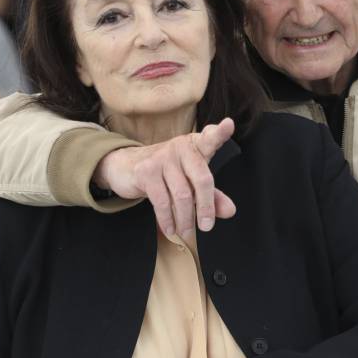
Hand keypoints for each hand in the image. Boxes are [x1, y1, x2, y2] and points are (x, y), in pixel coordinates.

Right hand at [94, 118, 236, 238]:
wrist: (127, 166)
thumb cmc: (167, 172)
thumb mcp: (192, 181)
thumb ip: (212, 195)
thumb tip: (230, 211)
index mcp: (196, 145)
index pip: (210, 138)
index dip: (220, 132)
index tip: (229, 125)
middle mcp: (181, 147)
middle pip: (202, 179)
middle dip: (206, 207)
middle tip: (207, 226)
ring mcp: (162, 157)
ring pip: (182, 195)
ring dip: (185, 218)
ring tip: (186, 232)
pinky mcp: (146, 171)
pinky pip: (162, 201)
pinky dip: (167, 219)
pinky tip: (170, 228)